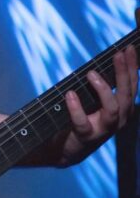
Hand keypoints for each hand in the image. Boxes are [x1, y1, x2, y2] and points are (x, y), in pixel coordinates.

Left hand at [57, 45, 137, 165]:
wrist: (65, 149)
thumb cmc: (81, 118)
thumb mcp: (94, 100)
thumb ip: (100, 85)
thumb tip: (101, 60)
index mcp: (123, 108)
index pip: (132, 85)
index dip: (132, 66)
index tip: (129, 48)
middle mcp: (118, 119)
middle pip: (126, 95)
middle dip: (124, 72)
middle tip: (118, 54)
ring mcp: (104, 129)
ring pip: (112, 109)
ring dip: (103, 89)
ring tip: (91, 73)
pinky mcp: (86, 137)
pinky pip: (82, 122)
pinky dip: (75, 108)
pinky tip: (69, 94)